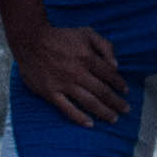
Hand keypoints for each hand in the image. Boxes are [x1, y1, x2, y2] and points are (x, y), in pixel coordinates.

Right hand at [9, 22, 127, 126]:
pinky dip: (79, 118)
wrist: (31, 40)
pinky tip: (90, 124)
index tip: (126, 91)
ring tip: (113, 118)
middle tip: (125, 110)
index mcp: (87, 57)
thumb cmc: (61, 36)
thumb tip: (116, 65)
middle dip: (116, 102)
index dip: (120, 84)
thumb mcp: (86, 33)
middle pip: (102, 91)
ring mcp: (64, 84)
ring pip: (89, 102)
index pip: (109, 74)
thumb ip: (104, 45)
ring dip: (104, 112)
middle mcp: (78, 73)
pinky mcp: (51, 92)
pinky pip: (67, 109)